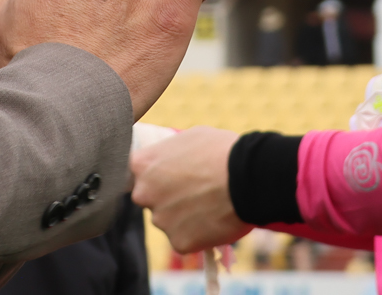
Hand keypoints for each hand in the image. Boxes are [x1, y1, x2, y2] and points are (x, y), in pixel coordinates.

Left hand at [131, 126, 249, 252]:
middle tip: (193, 192)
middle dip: (166, 197)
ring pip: (168, 221)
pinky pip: (185, 240)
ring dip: (183, 217)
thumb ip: (169, 154)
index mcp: (142, 165)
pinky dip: (198, 234)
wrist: (248, 177)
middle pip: (150, 199)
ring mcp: (161, 220)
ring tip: (210, 204)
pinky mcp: (179, 242)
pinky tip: (214, 220)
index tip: (167, 177)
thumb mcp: (188, 138)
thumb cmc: (221, 150)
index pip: (134, 173)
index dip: (153, 176)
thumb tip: (171, 161)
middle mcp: (144, 194)